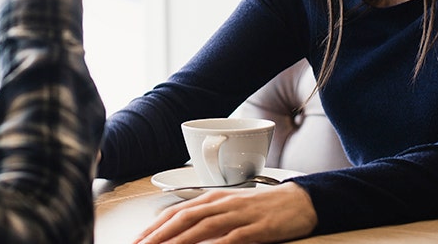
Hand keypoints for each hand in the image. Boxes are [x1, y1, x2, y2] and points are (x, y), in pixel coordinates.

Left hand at [134, 183, 316, 243]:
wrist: (299, 201)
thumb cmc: (262, 207)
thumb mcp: (230, 207)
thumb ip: (206, 216)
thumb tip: (179, 229)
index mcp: (213, 198)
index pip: (176, 212)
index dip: (154, 227)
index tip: (138, 240)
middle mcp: (222, 204)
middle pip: (183, 219)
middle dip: (159, 236)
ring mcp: (239, 215)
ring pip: (202, 228)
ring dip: (179, 242)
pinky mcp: (257, 228)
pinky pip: (232, 238)